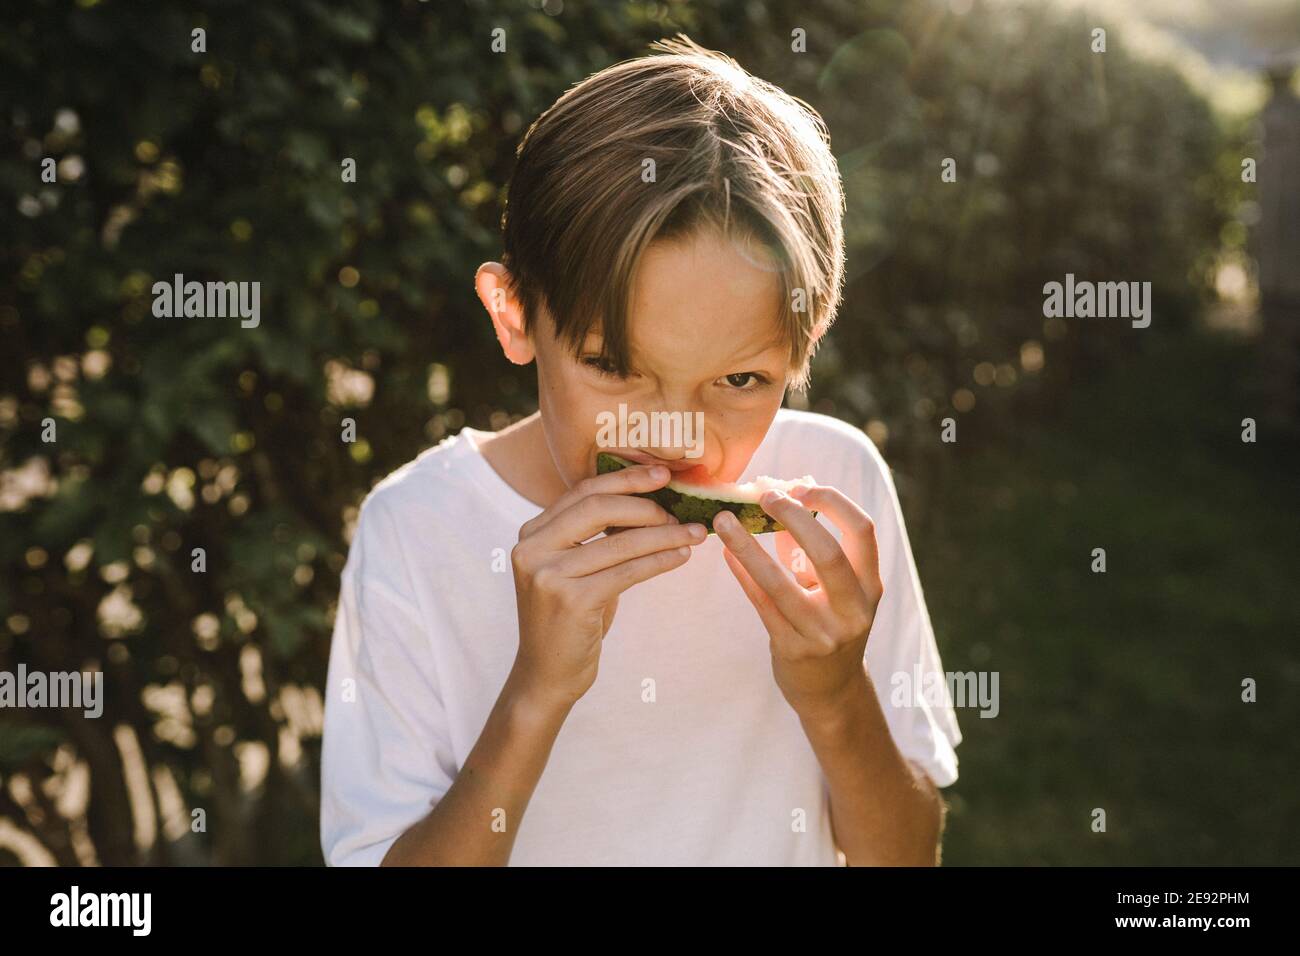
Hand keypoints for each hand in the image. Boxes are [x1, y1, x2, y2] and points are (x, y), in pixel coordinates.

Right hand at [510, 464, 707, 707]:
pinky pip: (627, 571)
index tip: (663, 474)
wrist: (545, 674)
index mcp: (531, 533)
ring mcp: (548, 575)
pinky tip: (681, 558)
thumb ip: (594, 535)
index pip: (583, 491)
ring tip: (694, 533)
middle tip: (681, 511)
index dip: (626, 479)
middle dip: (647, 505)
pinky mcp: (570, 601)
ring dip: (664, 535)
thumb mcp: (573, 569)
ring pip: (620, 541)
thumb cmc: (569, 618)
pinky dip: (660, 561)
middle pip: (598, 507)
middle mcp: (532, 549)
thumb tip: (649, 501)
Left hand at [715, 484, 883, 724]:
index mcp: (870, 586)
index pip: (862, 530)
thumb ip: (808, 546)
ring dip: (748, 545)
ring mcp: (823, 633)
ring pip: (780, 581)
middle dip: (794, 516)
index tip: (801, 485)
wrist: (830, 690)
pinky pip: (760, 604)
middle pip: (828, 551)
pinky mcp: (793, 649)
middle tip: (764, 495)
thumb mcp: (832, 587)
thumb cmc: (829, 623)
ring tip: (723, 519)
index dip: (833, 501)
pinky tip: (726, 552)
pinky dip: (742, 573)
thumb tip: (785, 493)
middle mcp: (853, 609)